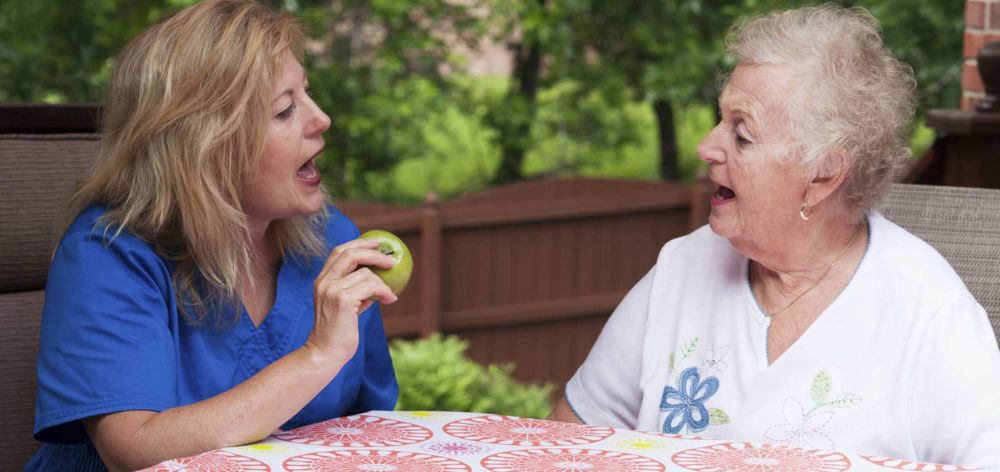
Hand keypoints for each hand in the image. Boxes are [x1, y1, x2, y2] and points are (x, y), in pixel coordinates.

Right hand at [304, 238, 396, 362]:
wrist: (325, 353)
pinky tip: (389, 300)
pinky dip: (384, 291)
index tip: (376, 243)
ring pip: (365, 273)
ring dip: (383, 282)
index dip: (358, 243)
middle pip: (349, 253)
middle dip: (373, 252)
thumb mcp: (345, 307)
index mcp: (322, 281)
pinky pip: (371, 286)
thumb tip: (377, 281)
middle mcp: (324, 282)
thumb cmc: (338, 333)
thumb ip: (356, 292)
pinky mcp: (342, 300)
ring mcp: (331, 290)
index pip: (338, 252)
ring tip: (389, 295)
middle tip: (390, 259)